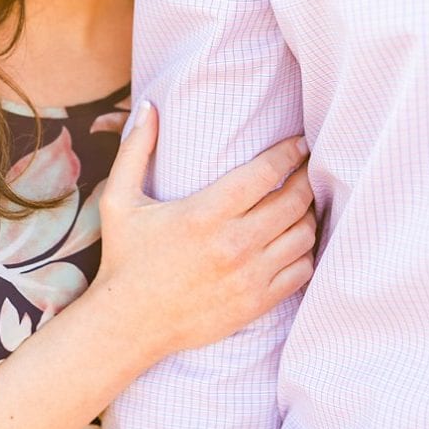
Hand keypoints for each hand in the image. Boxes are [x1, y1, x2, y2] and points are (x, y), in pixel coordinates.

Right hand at [95, 103, 315, 358]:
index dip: (289, 153)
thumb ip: (136, 149)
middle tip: (307, 167)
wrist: (129, 323)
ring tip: (303, 201)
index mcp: (204, 214)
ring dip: (309, 213)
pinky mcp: (258, 302)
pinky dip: (306, 250)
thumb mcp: (119, 200)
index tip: (299, 143)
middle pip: (294, 201)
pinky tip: (296, 239)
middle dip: (306, 178)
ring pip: (304, 235)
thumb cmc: (124, 258)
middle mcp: (233, 244)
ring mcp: (250, 276)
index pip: (265, 173)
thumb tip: (148, 105)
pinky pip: (302, 270)